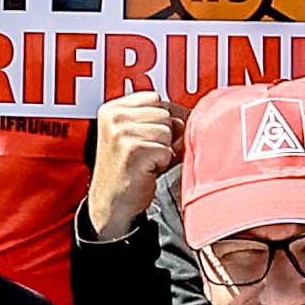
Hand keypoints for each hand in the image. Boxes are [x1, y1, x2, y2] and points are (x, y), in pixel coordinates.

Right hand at [85, 89, 181, 238]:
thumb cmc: (128, 172)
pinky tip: (146, 171)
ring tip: (146, 163)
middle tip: (147, 155)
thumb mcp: (138, 137)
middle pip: (164, 113)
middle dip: (164, 137)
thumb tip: (192, 115)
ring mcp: (121, 132)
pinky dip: (162, 163)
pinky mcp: (132, 149)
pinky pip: (166, 150)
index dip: (163, 120)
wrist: (111, 205)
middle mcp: (114, 117)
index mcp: (112, 109)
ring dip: (163, 151)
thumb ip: (158, 121)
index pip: (155, 99)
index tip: (150, 139)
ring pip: (167, 131)